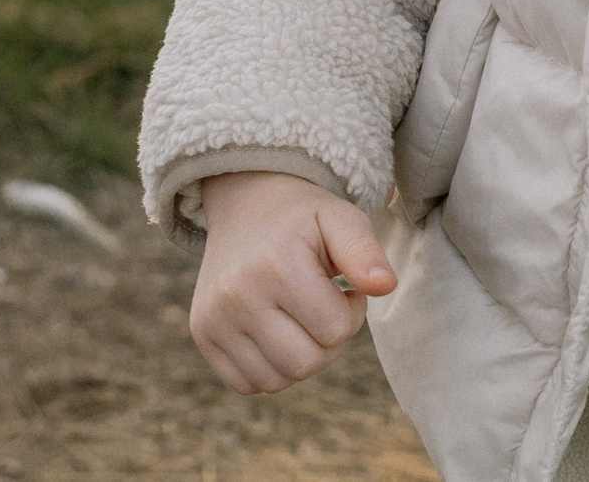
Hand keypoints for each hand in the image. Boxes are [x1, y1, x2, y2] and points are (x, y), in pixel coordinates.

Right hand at [190, 171, 396, 394]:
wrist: (247, 204)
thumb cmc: (304, 218)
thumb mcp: (342, 219)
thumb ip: (365, 252)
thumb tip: (386, 286)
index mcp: (276, 265)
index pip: (335, 330)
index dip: (352, 312)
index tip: (344, 288)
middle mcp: (236, 295)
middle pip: (305, 364)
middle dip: (329, 342)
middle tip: (326, 308)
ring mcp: (213, 319)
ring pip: (276, 382)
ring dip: (301, 359)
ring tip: (302, 320)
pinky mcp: (202, 335)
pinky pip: (245, 384)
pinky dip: (270, 370)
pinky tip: (278, 334)